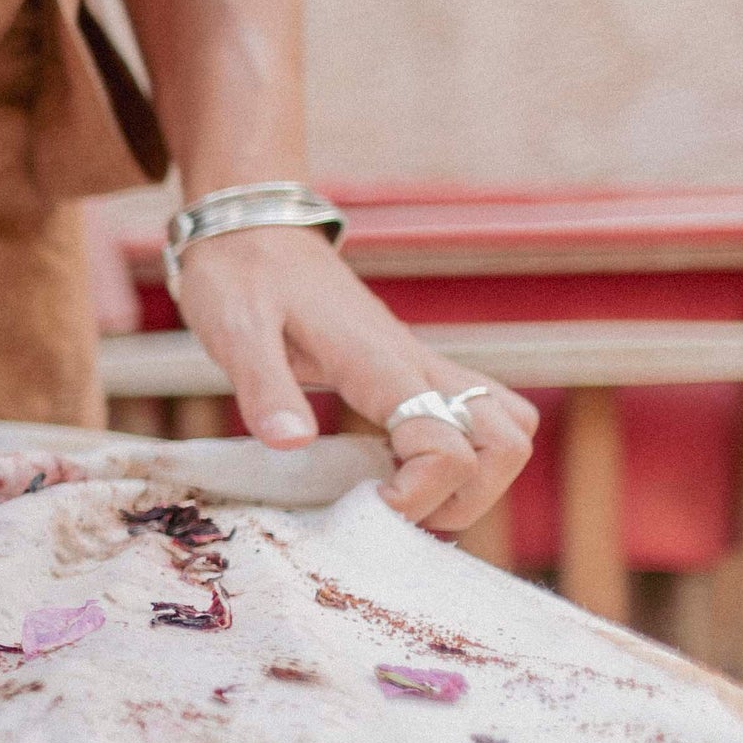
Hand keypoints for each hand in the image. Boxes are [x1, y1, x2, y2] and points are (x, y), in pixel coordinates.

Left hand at [174, 225, 536, 532]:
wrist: (249, 226)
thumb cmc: (239, 275)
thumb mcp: (234, 332)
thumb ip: (265, 388)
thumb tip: (292, 445)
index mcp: (378, 361)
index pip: (446, 442)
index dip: (419, 494)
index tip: (366, 509)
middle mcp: (417, 362)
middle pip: (508, 441)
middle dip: (467, 497)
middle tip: (394, 516)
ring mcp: (421, 363)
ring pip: (505, 425)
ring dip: (475, 478)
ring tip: (402, 500)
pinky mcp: (410, 367)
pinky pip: (473, 414)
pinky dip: (459, 455)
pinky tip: (396, 471)